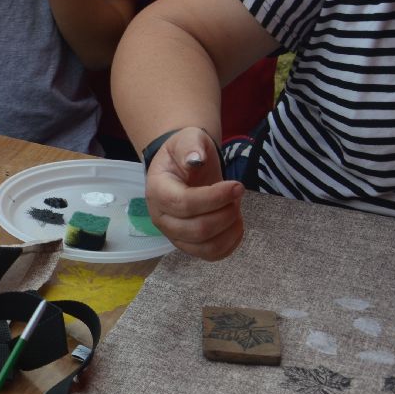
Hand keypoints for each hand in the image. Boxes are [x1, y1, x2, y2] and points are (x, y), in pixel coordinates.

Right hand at [144, 127, 245, 259]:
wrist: (186, 165)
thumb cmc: (187, 153)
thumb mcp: (187, 139)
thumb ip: (191, 146)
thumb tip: (196, 160)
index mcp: (157, 190)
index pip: (184, 204)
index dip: (215, 198)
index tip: (237, 186)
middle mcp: (160, 217)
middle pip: (197, 229)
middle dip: (226, 213)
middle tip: (237, 195)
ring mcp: (174, 234)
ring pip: (206, 246)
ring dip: (230, 228)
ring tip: (235, 208)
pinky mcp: (189, 244)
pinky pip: (212, 254)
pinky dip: (231, 242)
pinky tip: (235, 223)